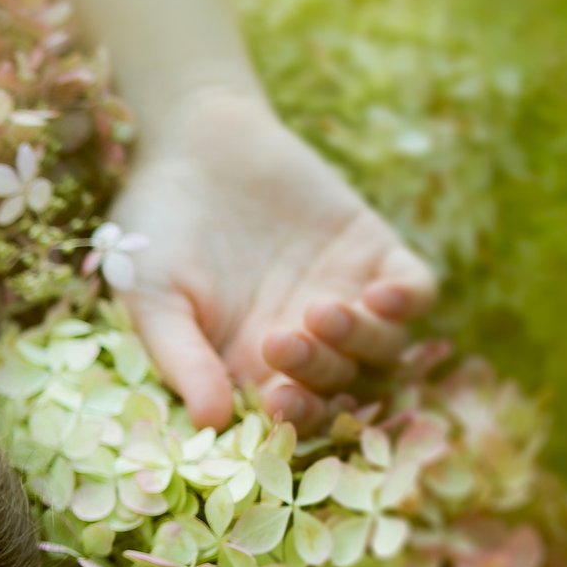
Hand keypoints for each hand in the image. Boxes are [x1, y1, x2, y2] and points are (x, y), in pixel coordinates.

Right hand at [105, 85, 436, 429]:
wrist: (192, 142)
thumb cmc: (156, 225)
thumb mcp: (150, 295)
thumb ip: (180, 357)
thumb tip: (211, 423)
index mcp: (248, 362)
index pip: (290, 411)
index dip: (296, 420)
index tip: (278, 405)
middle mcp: (304, 337)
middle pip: (340, 383)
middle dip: (318, 374)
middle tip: (282, 341)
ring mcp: (344, 293)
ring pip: (384, 346)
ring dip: (360, 341)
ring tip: (320, 312)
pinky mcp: (374, 251)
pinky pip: (416, 291)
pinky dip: (407, 302)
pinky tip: (378, 295)